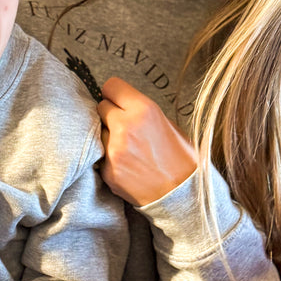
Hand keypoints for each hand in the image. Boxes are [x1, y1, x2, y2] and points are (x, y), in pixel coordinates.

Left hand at [97, 76, 197, 205]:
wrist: (181, 194)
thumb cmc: (180, 158)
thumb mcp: (167, 124)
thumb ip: (141, 111)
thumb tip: (122, 104)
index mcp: (144, 110)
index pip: (111, 86)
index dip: (114, 94)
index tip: (117, 100)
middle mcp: (125, 126)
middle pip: (101, 107)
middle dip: (110, 114)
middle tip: (123, 126)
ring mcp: (114, 150)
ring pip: (99, 132)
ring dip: (108, 137)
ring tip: (129, 149)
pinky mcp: (107, 170)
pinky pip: (101, 155)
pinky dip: (110, 158)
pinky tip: (127, 165)